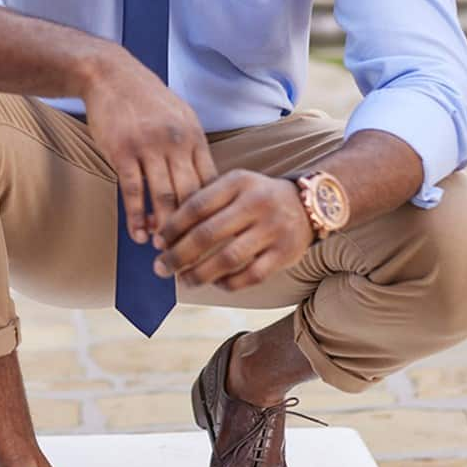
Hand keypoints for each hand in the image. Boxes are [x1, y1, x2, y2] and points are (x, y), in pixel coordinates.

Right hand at [82, 51, 217, 244]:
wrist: (111, 75)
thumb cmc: (147, 100)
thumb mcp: (180, 116)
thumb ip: (191, 148)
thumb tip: (202, 185)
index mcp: (194, 135)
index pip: (210, 181)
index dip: (212, 211)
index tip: (211, 233)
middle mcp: (176, 142)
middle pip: (190, 193)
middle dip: (191, 226)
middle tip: (190, 250)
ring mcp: (149, 146)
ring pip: (163, 196)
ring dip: (164, 226)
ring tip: (163, 247)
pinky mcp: (123, 151)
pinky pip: (133, 190)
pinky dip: (136, 216)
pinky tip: (137, 234)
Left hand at [154, 170, 312, 291]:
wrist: (309, 203)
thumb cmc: (257, 196)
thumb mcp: (235, 185)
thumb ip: (205, 200)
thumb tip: (163, 230)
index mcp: (238, 182)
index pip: (196, 205)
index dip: (172, 227)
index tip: (157, 242)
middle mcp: (256, 203)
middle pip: (207, 234)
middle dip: (178, 255)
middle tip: (161, 267)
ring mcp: (272, 229)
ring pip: (228, 259)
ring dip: (200, 274)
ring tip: (184, 280)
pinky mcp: (285, 253)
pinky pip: (251, 275)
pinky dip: (229, 283)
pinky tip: (216, 283)